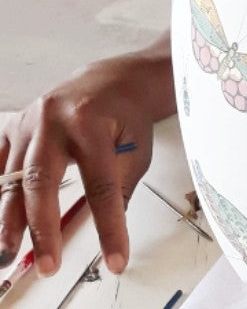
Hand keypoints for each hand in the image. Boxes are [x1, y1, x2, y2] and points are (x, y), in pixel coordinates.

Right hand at [0, 55, 157, 277]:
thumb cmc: (126, 115)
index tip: (115, 258)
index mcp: (93, 124)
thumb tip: (111, 234)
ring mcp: (29, 122)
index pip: (100, 185)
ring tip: (8, 253)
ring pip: (12, 178)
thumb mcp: (136, 147)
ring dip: (9, 221)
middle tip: (48, 264)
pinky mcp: (13, 126)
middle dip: (42, 228)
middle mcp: (55, 120)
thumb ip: (121, 187)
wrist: (112, 79)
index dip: (108, 226)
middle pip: (41, 181)